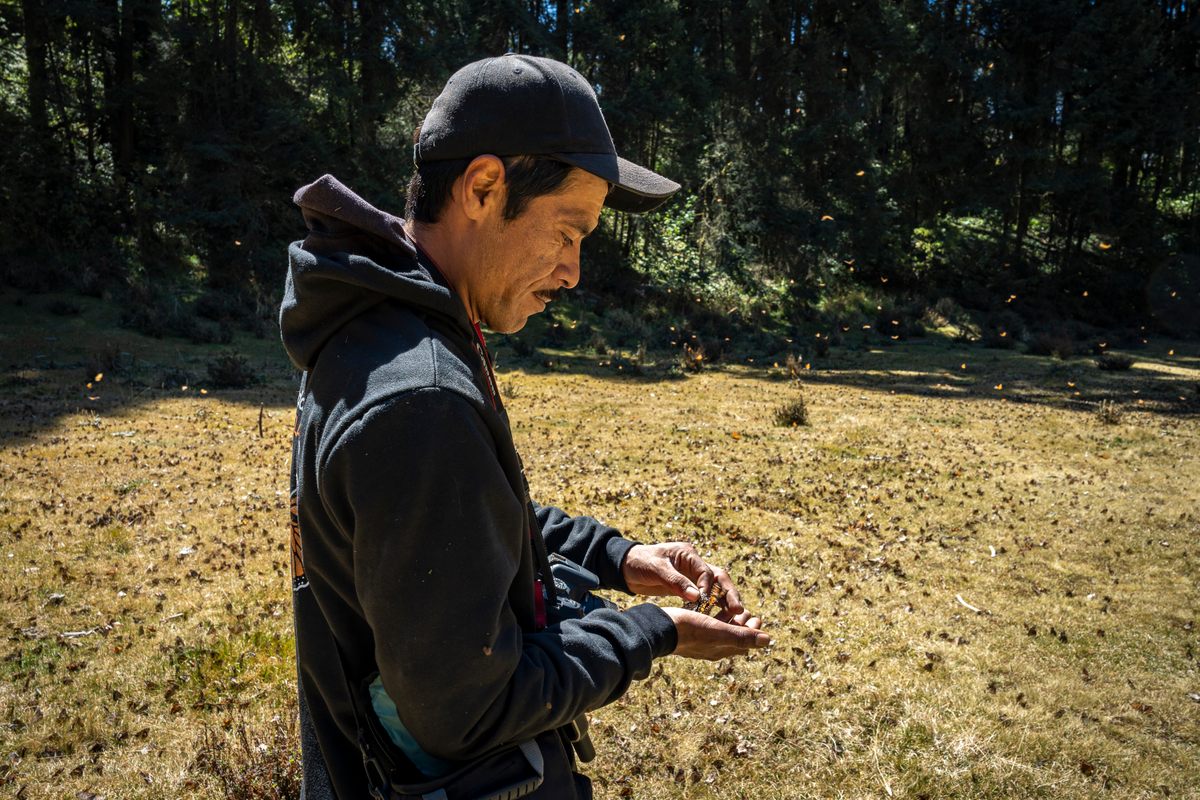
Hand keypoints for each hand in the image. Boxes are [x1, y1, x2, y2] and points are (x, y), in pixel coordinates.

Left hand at [622, 542, 753, 624]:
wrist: (626, 567)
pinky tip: (719, 620)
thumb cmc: (639, 563)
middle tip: (738, 611)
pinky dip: (713, 606)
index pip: (706, 571)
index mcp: (688, 554)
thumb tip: (698, 597)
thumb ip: (676, 582)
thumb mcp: (655, 569)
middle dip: (729, 594)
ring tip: (735, 618)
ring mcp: (692, 575)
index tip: (706, 602)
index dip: (709, 587)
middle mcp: (694, 564)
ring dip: (725, 602)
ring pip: (716, 588)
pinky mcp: (688, 586)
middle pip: (719, 578)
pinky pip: (706, 596)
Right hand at [662, 607, 769, 659]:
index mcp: (720, 650)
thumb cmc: (689, 628)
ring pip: (718, 631)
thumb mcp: (718, 630)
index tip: (754, 615)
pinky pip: (705, 627)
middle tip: (744, 610)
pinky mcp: (687, 633)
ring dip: (727, 619)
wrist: (658, 628)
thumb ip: (742, 636)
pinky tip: (708, 606)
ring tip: (729, 607)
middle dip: (741, 624)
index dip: (752, 630)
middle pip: (732, 637)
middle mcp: (710, 648)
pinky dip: (712, 617)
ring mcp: (698, 642)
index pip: (744, 643)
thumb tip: (768, 640)